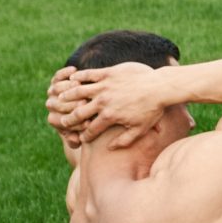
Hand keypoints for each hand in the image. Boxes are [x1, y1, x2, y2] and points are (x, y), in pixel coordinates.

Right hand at [47, 62, 172, 146]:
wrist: (161, 87)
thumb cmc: (153, 109)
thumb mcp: (141, 129)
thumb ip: (125, 140)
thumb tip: (110, 148)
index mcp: (109, 117)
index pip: (90, 130)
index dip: (84, 136)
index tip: (80, 138)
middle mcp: (103, 102)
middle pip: (77, 112)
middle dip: (68, 119)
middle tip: (63, 121)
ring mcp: (104, 87)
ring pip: (77, 92)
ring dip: (67, 96)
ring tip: (60, 99)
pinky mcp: (107, 74)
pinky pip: (87, 75)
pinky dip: (78, 77)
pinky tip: (72, 79)